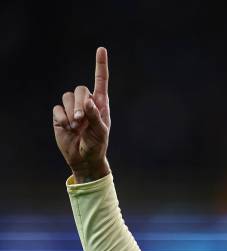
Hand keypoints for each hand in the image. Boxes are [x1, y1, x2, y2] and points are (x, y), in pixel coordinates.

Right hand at [53, 47, 110, 182]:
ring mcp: (72, 108)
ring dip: (71, 112)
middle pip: (80, 89)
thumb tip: (88, 102)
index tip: (101, 49)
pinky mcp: (60, 115)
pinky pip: (57, 108)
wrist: (84, 158)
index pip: (101, 81)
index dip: (100, 65)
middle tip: (81, 121)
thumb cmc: (97, 144)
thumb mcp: (100, 132)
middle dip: (80, 104)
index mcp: (100, 104)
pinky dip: (62, 118)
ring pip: (67, 97)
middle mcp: (86, 103)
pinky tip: (67, 128)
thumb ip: (95, 116)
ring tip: (76, 126)